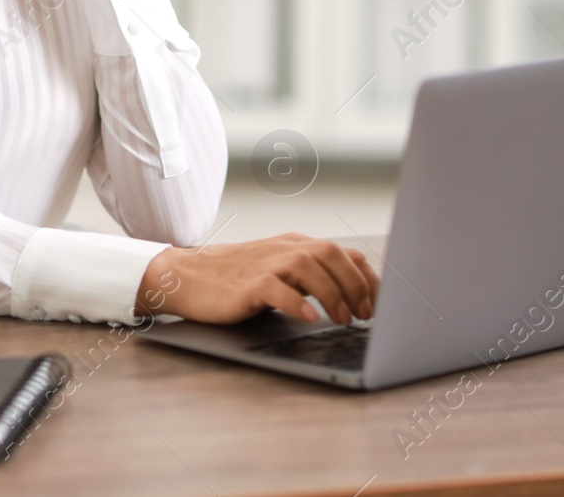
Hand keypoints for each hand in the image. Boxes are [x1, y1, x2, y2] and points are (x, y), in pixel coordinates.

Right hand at [135, 233, 379, 325]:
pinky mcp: (246, 284)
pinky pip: (276, 288)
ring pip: (309, 267)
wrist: (186, 275)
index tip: (378, 304)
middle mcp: (284, 249)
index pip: (344, 252)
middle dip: (355, 285)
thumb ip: (308, 277)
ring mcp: (264, 264)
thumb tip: (349, 296)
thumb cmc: (234, 278)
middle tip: (363, 315)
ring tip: (341, 319)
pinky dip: (297, 303)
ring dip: (333, 294)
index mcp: (295, 245)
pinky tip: (309, 319)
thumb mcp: (278, 271)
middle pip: (332, 254)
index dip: (367, 278)